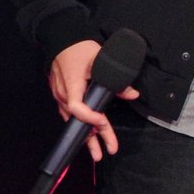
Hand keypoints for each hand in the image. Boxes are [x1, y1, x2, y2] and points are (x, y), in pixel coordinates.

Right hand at [48, 40, 138, 160]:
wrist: (61, 40)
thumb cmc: (80, 48)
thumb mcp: (101, 59)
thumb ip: (116, 78)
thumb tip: (133, 94)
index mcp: (71, 85)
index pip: (77, 107)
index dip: (90, 117)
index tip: (103, 122)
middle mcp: (63, 94)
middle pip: (77, 121)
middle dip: (90, 139)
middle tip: (103, 154)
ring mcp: (60, 96)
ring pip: (73, 121)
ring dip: (86, 136)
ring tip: (97, 152)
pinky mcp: (61, 95)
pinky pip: (70, 115)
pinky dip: (81, 125)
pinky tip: (89, 136)